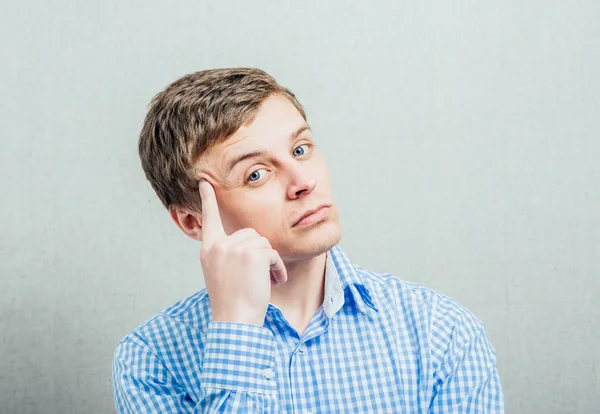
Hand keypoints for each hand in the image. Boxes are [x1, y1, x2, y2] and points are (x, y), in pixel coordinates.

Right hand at [198, 180, 287, 325]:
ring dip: (269, 263)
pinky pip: (272, 253)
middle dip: (259, 254)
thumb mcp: (221, 273)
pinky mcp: (252, 253)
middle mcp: (218, 245)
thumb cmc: (232, 302)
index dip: (208, 200)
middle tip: (257, 277)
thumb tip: (250, 241)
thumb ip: (229, 253)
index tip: (204, 182)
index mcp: (209, 250)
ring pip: (263, 244)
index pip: (209, 220)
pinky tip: (273, 282)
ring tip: (263, 282)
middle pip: (250, 235)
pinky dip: (277, 268)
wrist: (235, 320)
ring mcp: (234, 247)